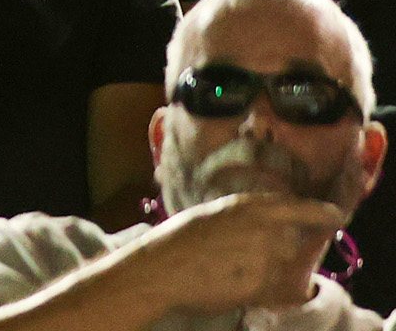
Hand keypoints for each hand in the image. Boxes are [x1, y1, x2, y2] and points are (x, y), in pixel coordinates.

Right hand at [112, 192, 348, 313]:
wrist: (160, 272)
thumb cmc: (176, 240)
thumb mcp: (211, 215)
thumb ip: (244, 218)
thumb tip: (267, 226)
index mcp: (250, 207)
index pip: (304, 208)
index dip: (324, 213)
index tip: (336, 216)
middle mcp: (265, 230)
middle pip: (295, 241)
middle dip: (284, 250)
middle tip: (256, 254)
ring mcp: (267, 260)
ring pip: (287, 267)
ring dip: (273, 270)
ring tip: (239, 270)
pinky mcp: (263, 288)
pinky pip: (277, 290)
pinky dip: (266, 290)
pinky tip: (238, 285)